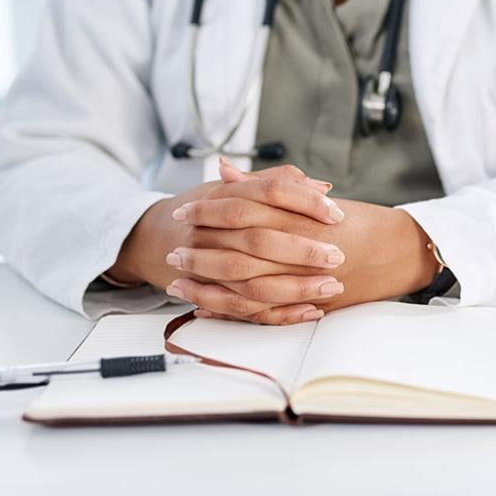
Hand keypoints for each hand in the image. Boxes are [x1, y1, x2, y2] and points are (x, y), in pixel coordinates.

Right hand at [108, 163, 350, 324]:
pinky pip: (244, 310)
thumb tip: (322, 187)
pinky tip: (310, 311)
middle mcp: (211, 229)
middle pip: (260, 239)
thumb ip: (278, 183)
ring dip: (294, 287)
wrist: (158, 238)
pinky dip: (279, 313)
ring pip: (251, 280)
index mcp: (223, 196)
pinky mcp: (210, 292)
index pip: (268, 192)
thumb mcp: (237, 188)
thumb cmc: (210, 210)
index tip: (335, 214)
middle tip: (337, 255)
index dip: (304, 202)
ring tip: (330, 287)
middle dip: (302, 250)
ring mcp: (206, 263)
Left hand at [165, 160, 440, 323]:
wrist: (401, 251)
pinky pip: (265, 312)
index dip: (209, 210)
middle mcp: (302, 248)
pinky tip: (206, 309)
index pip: (245, 209)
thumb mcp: (314, 200)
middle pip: (239, 249)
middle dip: (202, 251)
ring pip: (247, 285)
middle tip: (174, 250)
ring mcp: (307, 279)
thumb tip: (225, 171)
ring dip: (210, 284)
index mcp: (301, 216)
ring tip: (180, 281)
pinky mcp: (310, 304)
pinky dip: (233, 312)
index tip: (184, 210)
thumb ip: (267, 186)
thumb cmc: (360, 222)